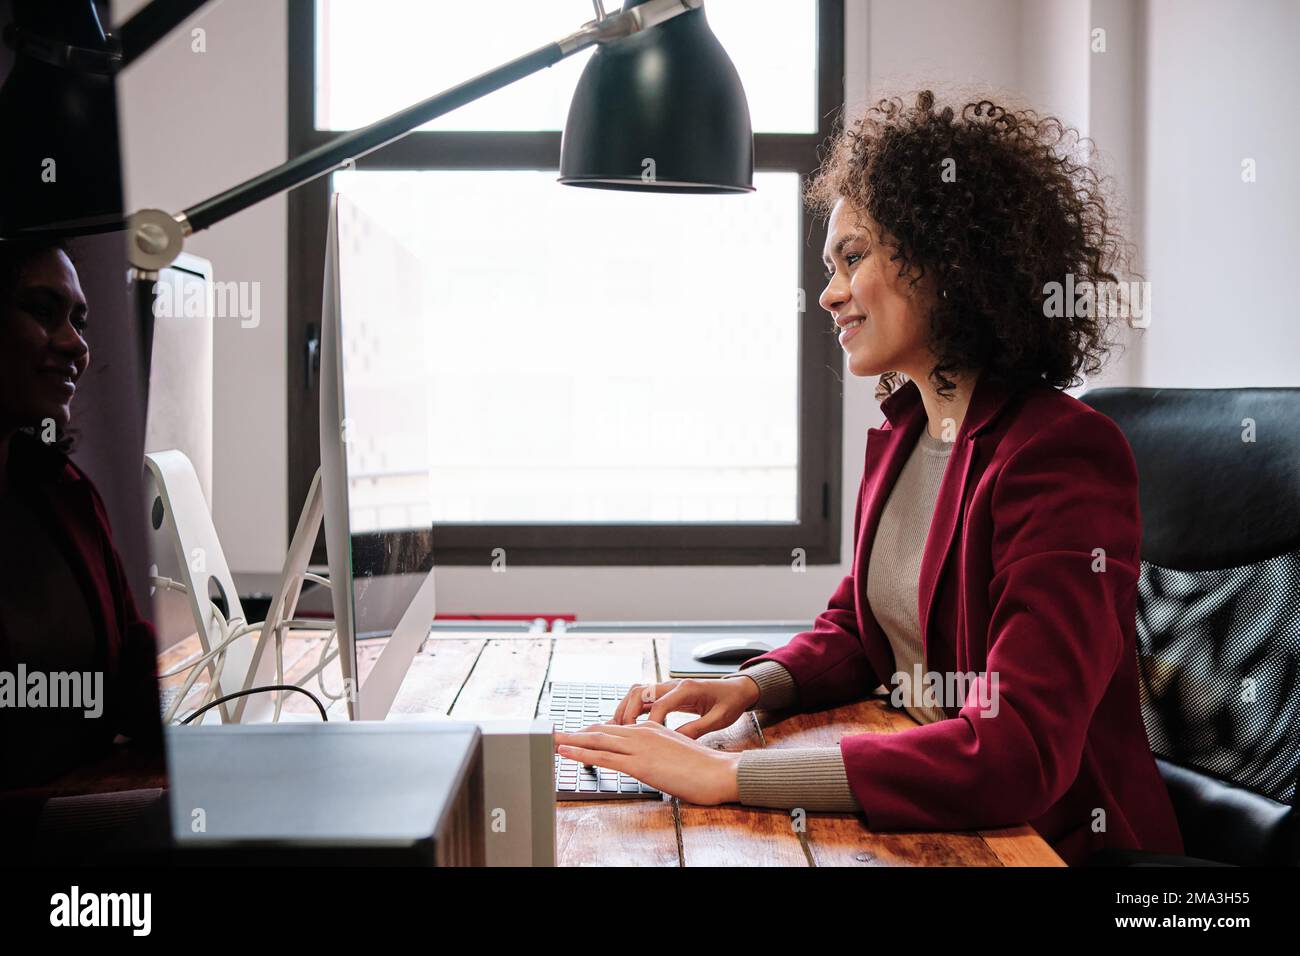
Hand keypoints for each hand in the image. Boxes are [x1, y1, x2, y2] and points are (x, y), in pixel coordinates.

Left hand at [555, 721, 741, 804]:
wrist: (720, 771)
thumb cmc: (703, 766)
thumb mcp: (676, 750)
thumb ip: (658, 749)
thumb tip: (647, 757)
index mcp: (650, 728)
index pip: (613, 729)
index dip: (591, 732)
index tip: (574, 735)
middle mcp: (641, 732)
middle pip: (599, 731)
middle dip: (574, 733)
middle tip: (552, 734)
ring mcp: (639, 747)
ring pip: (596, 741)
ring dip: (570, 740)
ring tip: (550, 740)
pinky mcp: (639, 764)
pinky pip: (603, 757)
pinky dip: (580, 753)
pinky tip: (565, 752)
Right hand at [611, 677, 760, 738]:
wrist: (736, 689)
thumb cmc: (729, 702)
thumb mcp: (719, 719)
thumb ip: (697, 729)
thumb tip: (676, 741)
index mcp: (687, 689)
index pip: (660, 704)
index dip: (650, 723)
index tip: (645, 740)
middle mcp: (673, 685)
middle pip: (640, 692)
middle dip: (628, 713)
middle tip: (623, 734)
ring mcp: (668, 687)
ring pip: (636, 692)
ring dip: (625, 709)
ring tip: (617, 729)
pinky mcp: (666, 693)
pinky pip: (642, 698)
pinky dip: (631, 709)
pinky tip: (626, 725)